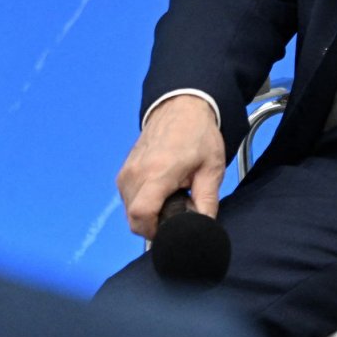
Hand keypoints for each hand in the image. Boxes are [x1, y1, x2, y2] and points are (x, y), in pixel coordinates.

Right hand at [117, 94, 225, 238]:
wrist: (181, 106)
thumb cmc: (199, 135)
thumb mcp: (212, 168)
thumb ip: (207, 201)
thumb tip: (204, 228)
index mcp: (157, 173)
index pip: (141, 215)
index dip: (154, 231)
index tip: (171, 228)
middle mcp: (135, 173)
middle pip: (133, 218)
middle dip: (154, 224)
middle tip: (177, 210)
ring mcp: (126, 171)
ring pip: (129, 209)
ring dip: (148, 212)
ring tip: (171, 197)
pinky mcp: (124, 169)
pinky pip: (128, 197)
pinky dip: (142, 201)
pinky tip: (161, 190)